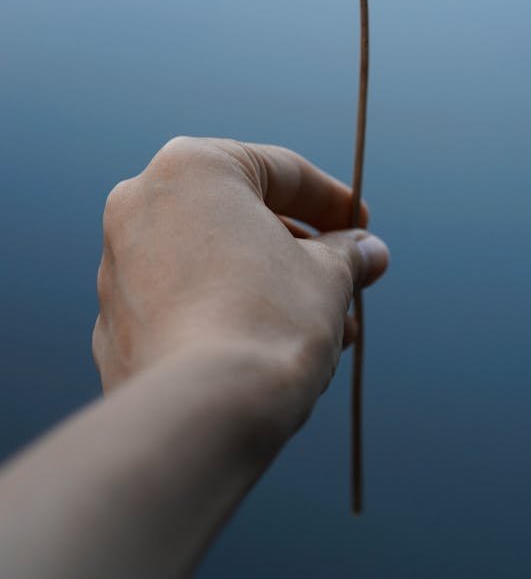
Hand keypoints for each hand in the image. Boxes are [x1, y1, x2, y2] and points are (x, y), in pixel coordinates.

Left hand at [94, 137, 388, 437]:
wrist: (202, 411)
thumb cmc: (270, 320)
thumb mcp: (328, 275)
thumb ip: (347, 253)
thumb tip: (368, 251)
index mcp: (192, 168)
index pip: (280, 171)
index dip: (333, 202)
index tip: (364, 229)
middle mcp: (141, 205)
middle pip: (241, 218)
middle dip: (302, 253)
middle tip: (349, 281)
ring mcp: (119, 268)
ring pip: (213, 264)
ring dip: (272, 289)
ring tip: (329, 329)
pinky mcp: (114, 326)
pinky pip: (185, 306)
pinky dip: (229, 317)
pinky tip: (275, 351)